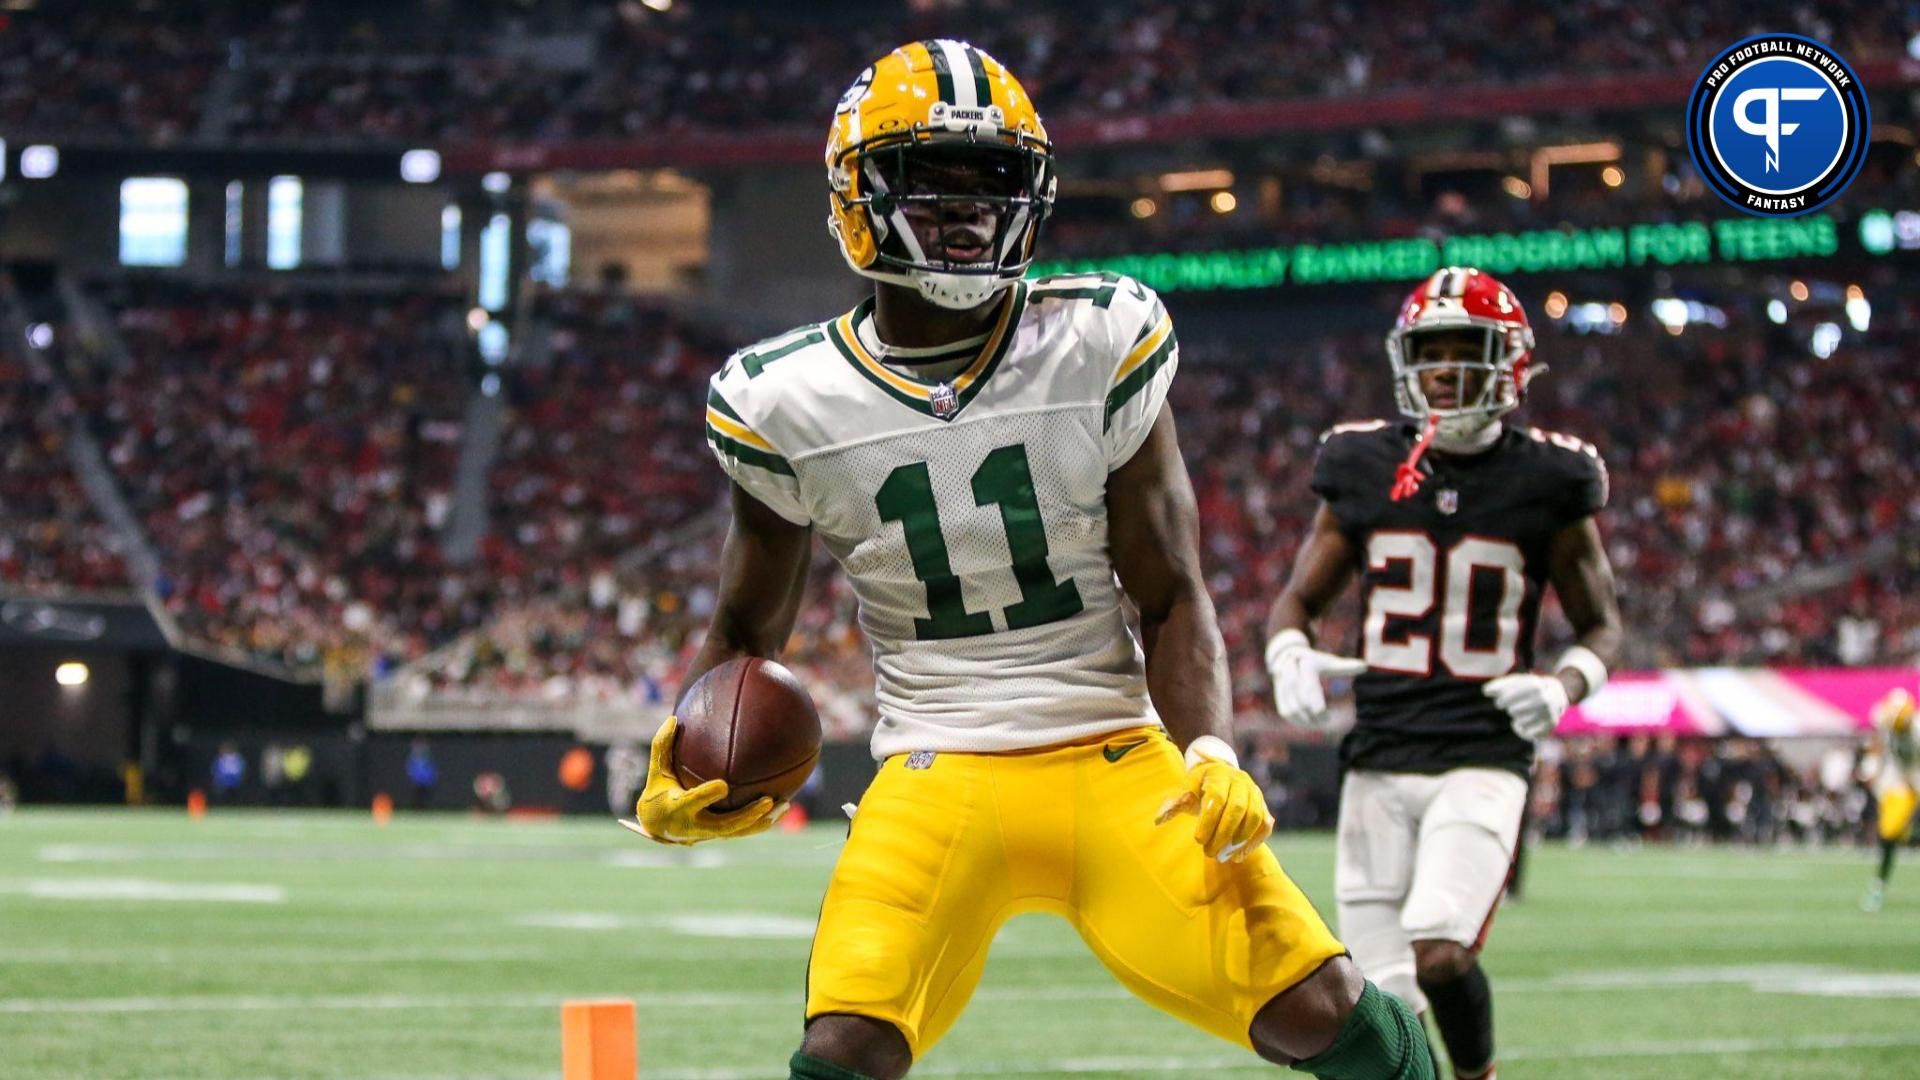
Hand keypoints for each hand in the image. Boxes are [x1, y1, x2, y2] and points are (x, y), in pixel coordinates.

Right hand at [619, 716, 784, 844]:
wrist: (659, 826)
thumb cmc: (659, 791)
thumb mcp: (658, 770)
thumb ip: (662, 746)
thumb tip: (673, 718)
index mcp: (678, 808)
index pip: (693, 802)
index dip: (706, 796)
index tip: (723, 785)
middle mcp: (695, 825)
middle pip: (724, 825)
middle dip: (746, 816)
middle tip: (767, 801)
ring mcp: (710, 833)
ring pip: (739, 831)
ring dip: (762, 821)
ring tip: (784, 805)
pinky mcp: (721, 835)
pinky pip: (745, 831)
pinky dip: (763, 822)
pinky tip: (784, 807)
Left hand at [1155, 736, 1273, 862]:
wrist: (1221, 775)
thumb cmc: (1199, 786)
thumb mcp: (1184, 789)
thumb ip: (1174, 803)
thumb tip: (1158, 820)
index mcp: (1220, 774)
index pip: (1217, 797)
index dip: (1208, 820)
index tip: (1197, 840)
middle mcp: (1241, 781)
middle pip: (1237, 809)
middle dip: (1223, 834)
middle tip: (1209, 853)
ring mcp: (1256, 793)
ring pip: (1254, 817)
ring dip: (1238, 840)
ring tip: (1222, 856)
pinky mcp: (1265, 807)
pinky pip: (1265, 826)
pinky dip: (1254, 843)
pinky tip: (1238, 856)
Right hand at [1266, 629, 1367, 728]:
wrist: (1289, 655)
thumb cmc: (1315, 661)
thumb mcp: (1330, 662)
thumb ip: (1346, 666)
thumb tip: (1365, 666)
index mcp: (1305, 664)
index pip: (1310, 691)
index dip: (1317, 707)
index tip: (1328, 718)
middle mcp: (1291, 674)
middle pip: (1301, 702)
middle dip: (1312, 716)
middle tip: (1324, 723)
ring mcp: (1281, 683)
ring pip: (1291, 708)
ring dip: (1304, 720)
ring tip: (1317, 725)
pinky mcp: (1278, 693)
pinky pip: (1286, 711)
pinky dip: (1296, 720)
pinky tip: (1308, 724)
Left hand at [1483, 673, 1569, 740]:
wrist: (1556, 694)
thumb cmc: (1529, 688)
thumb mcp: (1516, 682)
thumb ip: (1499, 685)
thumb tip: (1485, 691)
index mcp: (1535, 685)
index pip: (1510, 697)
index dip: (1502, 701)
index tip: (1499, 703)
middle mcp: (1545, 699)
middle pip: (1514, 710)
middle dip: (1511, 709)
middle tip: (1512, 708)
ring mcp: (1549, 713)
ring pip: (1521, 722)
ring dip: (1517, 719)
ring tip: (1520, 714)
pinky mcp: (1551, 726)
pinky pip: (1529, 734)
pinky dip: (1522, 730)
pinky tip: (1523, 724)